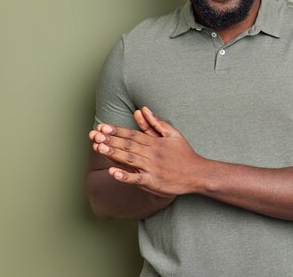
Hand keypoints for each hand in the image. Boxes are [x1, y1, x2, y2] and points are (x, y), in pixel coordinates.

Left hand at [90, 107, 206, 196]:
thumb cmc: (184, 154)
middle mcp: (152, 154)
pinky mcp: (153, 182)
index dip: (116, 130)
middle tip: (94, 135)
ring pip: (129, 159)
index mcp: (155, 142)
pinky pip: (137, 179)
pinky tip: (113, 173)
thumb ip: (156, 122)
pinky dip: (125, 176)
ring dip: (114, 153)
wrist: (198, 174)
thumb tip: (143, 109)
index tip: (102, 127)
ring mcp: (152, 168)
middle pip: (128, 145)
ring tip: (99, 148)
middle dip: (110, 140)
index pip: (132, 134)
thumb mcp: (173, 134)